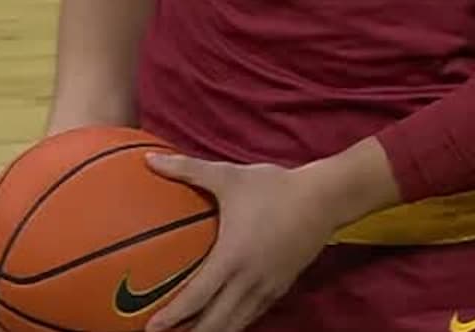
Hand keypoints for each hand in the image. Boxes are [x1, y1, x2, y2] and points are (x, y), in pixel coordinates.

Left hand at [140, 153, 341, 331]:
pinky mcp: (281, 287)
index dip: (173, 316)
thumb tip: (149, 159)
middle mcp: (250, 280)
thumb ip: (186, 169)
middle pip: (217, 322)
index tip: (151, 327)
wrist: (326, 198)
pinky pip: (252, 314)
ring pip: (237, 322)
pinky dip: (233, 323)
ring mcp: (268, 287)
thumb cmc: (273, 187)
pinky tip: (219, 324)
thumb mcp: (227, 176)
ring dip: (212, 331)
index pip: (198, 297)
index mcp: (232, 257)